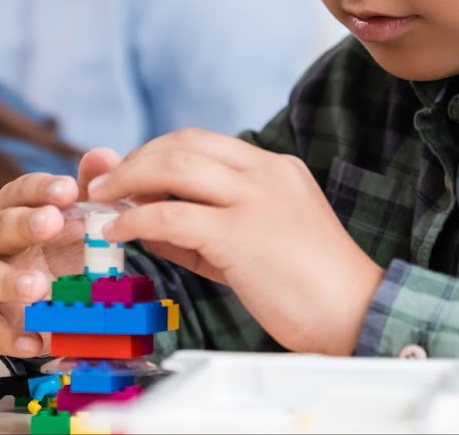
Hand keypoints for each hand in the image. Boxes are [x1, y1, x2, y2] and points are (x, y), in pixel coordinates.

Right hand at [0, 148, 121, 356]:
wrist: (54, 302)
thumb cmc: (63, 252)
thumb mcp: (83, 222)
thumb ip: (92, 190)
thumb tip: (104, 155)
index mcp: (13, 213)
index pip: (17, 192)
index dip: (40, 189)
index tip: (68, 189)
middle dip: (23, 224)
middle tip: (52, 223)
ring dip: (10, 281)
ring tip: (39, 287)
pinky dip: (7, 336)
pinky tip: (34, 341)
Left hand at [88, 129, 383, 355]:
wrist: (355, 315)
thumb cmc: (309, 289)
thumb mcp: (256, 245)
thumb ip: (205, 231)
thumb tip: (148, 225)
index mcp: (274, 168)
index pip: (203, 143)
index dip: (157, 154)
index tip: (129, 175)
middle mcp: (264, 173)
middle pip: (183, 143)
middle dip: (135, 159)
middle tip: (105, 183)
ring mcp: (254, 199)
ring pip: (174, 164)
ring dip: (129, 178)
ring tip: (103, 200)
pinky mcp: (239, 233)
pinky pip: (171, 214)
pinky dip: (136, 219)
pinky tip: (119, 232)